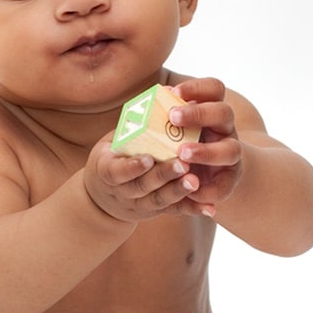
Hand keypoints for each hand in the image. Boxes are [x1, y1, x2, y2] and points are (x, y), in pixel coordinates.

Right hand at [85, 136, 204, 222]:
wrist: (103, 196)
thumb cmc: (110, 158)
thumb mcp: (108, 145)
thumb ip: (128, 131)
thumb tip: (155, 100)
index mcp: (105, 171)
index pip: (116, 172)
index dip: (131, 167)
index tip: (147, 158)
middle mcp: (121, 191)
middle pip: (142, 186)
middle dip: (163, 175)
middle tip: (182, 164)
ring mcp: (138, 203)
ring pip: (160, 200)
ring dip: (178, 191)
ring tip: (195, 181)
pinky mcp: (156, 210)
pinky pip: (175, 211)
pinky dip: (193, 209)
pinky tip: (209, 208)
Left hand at [168, 77, 242, 214]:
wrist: (197, 175)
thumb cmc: (172, 144)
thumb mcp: (167, 129)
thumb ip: (160, 118)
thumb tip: (139, 109)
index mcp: (209, 110)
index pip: (214, 88)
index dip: (197, 88)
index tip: (174, 91)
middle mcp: (224, 129)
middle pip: (224, 113)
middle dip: (199, 114)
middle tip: (173, 117)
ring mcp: (230, 154)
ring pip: (230, 150)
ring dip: (206, 152)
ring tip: (182, 154)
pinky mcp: (228, 181)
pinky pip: (224, 186)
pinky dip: (208, 191)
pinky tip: (193, 193)